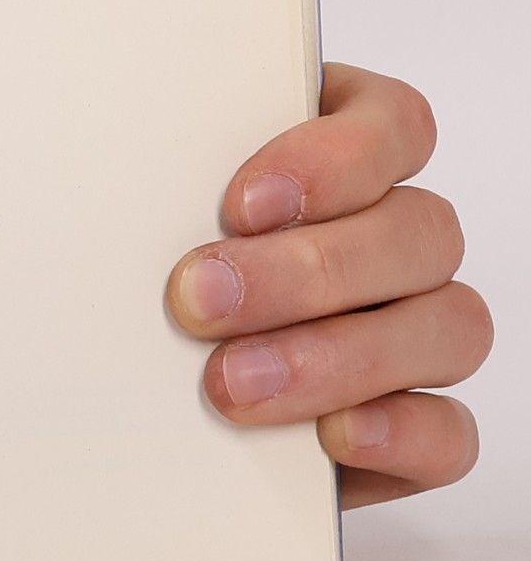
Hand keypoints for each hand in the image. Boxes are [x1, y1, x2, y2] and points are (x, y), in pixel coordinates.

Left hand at [167, 64, 491, 506]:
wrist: (128, 375)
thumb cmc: (150, 253)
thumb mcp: (153, 201)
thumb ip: (169, 178)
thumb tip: (113, 167)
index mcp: (347, 152)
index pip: (394, 126)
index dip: (333, 161)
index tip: (241, 204)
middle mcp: (396, 235)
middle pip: (416, 232)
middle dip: (305, 270)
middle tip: (201, 299)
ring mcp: (416, 327)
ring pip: (446, 326)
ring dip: (337, 355)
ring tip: (234, 381)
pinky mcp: (415, 422)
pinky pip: (448, 430)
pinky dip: (396, 433)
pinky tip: (328, 434)